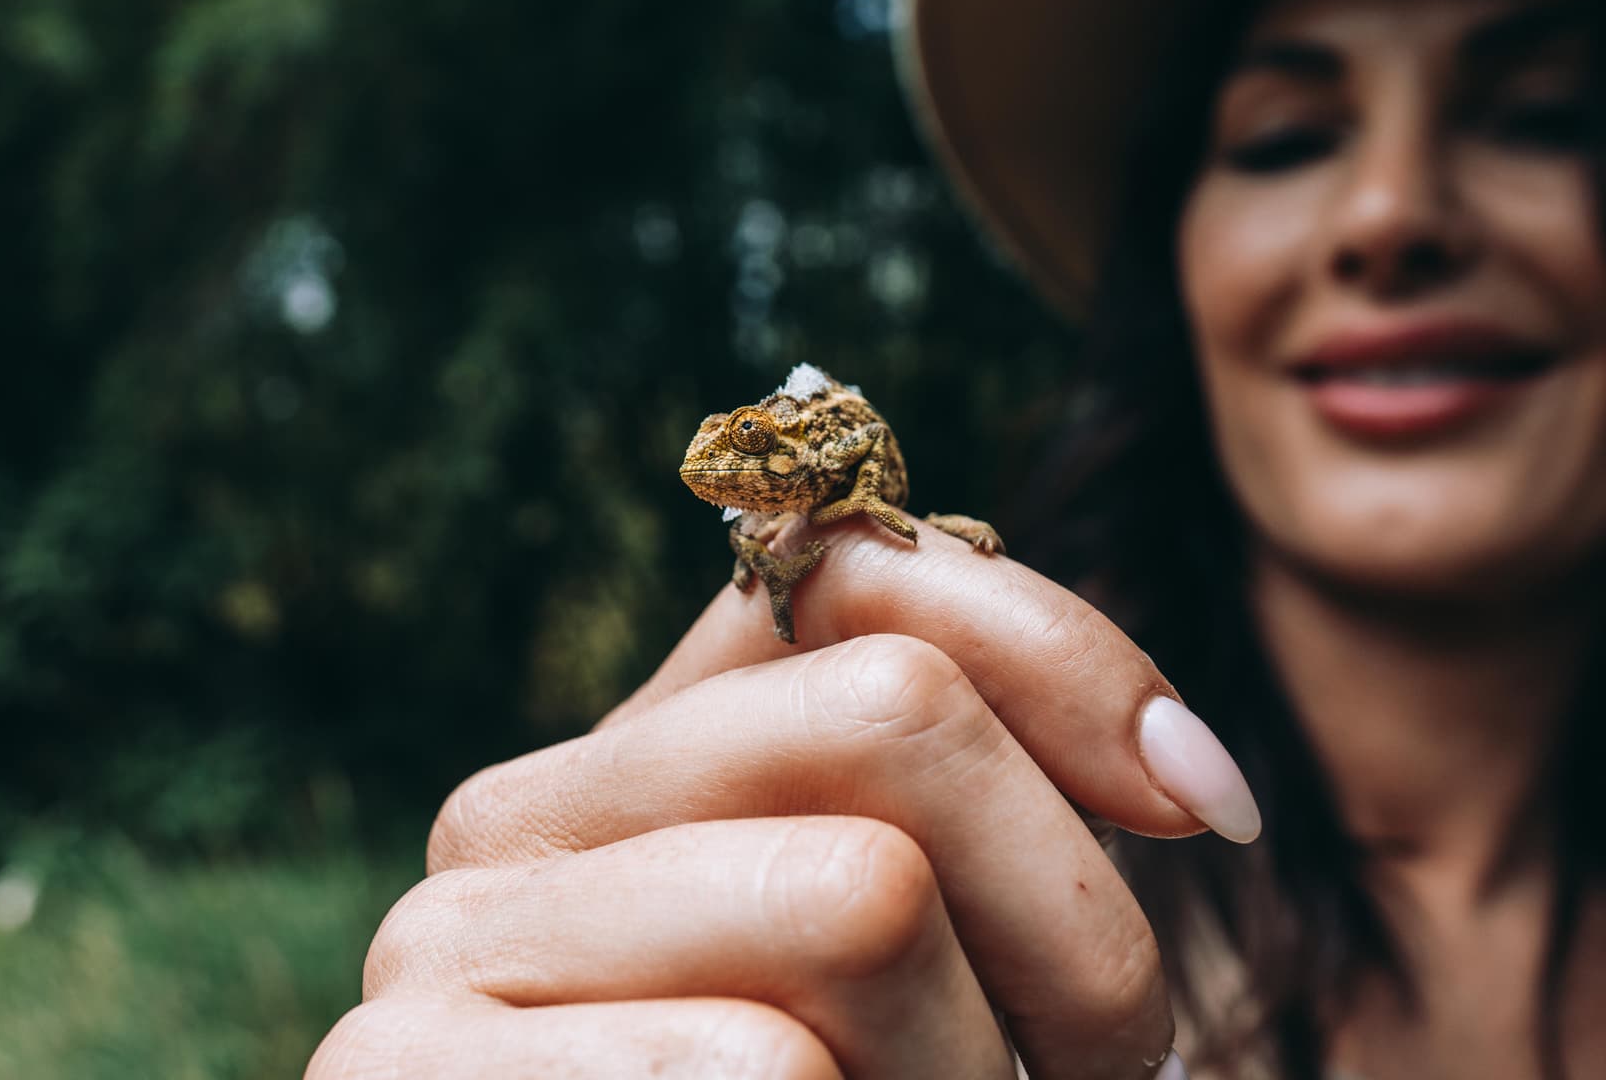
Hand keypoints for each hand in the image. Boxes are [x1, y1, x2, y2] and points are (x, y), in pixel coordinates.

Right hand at [307, 516, 1255, 1077]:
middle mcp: (521, 815)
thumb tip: (1181, 776)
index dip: (1074, 668)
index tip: (1202, 811)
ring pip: (859, 892)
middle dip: (1067, 925)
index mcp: (636, 762)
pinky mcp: (403, 1074)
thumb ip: (982, 823)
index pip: (871, 576)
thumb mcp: (946, 994)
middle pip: (894, 715)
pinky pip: (764, 1064)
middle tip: (1074, 1074)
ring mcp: (441, 944)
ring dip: (970, 1073)